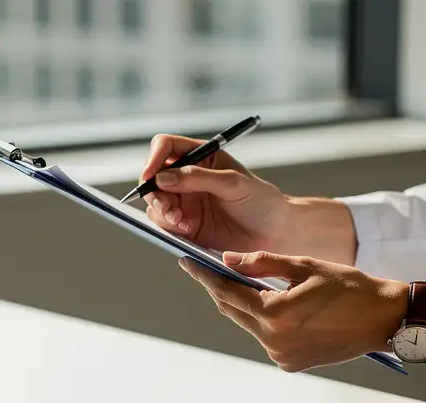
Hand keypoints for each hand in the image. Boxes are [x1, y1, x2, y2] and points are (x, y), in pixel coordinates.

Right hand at [140, 134, 359, 264]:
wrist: (274, 233)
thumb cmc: (261, 201)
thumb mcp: (232, 183)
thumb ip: (197, 177)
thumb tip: (163, 178)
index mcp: (201, 157)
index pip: (166, 147)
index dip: (154, 158)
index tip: (151, 175)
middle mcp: (188, 178)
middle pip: (154, 177)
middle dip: (154, 192)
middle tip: (167, 207)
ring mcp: (185, 202)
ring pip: (156, 203)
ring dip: (162, 211)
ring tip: (181, 222)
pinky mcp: (185, 225)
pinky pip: (164, 224)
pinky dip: (169, 227)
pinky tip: (186, 229)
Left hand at [179, 251, 408, 371]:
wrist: (385, 319)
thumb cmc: (351, 287)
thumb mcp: (305, 266)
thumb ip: (262, 263)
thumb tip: (228, 260)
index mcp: (275, 315)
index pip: (227, 293)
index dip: (205, 276)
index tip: (187, 262)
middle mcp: (274, 341)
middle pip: (233, 312)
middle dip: (220, 289)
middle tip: (206, 269)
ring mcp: (281, 356)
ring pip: (250, 325)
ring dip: (245, 306)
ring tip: (245, 284)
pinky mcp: (291, 364)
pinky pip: (268, 339)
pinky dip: (265, 322)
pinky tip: (273, 307)